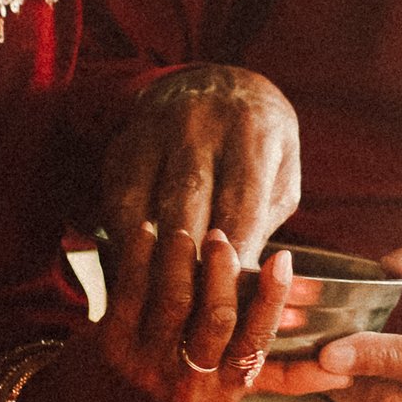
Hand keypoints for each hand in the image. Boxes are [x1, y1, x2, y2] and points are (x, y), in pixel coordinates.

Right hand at [99, 67, 300, 401]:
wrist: (216, 84)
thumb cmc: (258, 148)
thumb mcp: (280, 174)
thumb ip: (266, 220)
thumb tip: (251, 283)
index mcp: (252, 131)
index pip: (240, 205)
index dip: (236, 260)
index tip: (234, 305)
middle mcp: (201, 124)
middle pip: (190, 205)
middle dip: (191, 266)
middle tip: (193, 317)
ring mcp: (156, 131)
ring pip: (148, 206)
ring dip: (156, 262)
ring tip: (163, 308)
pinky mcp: (125, 145)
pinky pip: (121, 202)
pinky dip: (129, 243)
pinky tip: (138, 276)